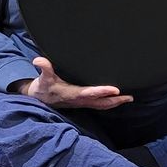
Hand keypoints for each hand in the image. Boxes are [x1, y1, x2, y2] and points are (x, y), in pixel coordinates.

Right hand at [18, 57, 132, 109]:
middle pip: (101, 103)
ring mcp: (82, 103)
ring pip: (102, 105)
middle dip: (115, 100)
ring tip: (128, 99)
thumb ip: (44, 68)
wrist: (40, 99)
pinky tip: (117, 99)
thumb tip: (38, 61)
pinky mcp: (83, 103)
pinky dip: (109, 103)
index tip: (115, 89)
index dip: (102, 91)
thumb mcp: (43, 77)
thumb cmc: (44, 87)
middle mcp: (79, 100)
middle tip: (128, 97)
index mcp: (72, 94)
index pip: (90, 93)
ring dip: (115, 103)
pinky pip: (99, 105)